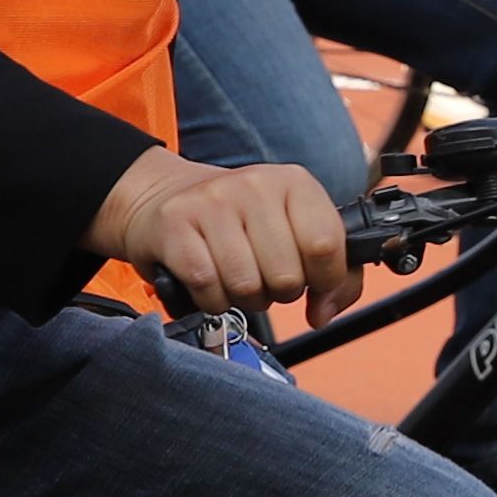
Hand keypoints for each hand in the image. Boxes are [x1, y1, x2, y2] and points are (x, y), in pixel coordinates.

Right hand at [93, 148, 354, 316]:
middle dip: (279, 293)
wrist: (164, 197)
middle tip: (264, 278)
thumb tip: (323, 313)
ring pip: (246, 285)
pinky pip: (207, 286)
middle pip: (286, 274)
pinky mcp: (176, 223)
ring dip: (244, 299)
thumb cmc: (240, 223)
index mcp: (295, 182)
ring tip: (236, 279)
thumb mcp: (293, 231)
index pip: (326, 244)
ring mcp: (213, 201)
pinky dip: (211, 299)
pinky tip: (210, 283)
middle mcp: (255, 185)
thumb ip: (332, 274)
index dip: (324, 280)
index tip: (312, 283)